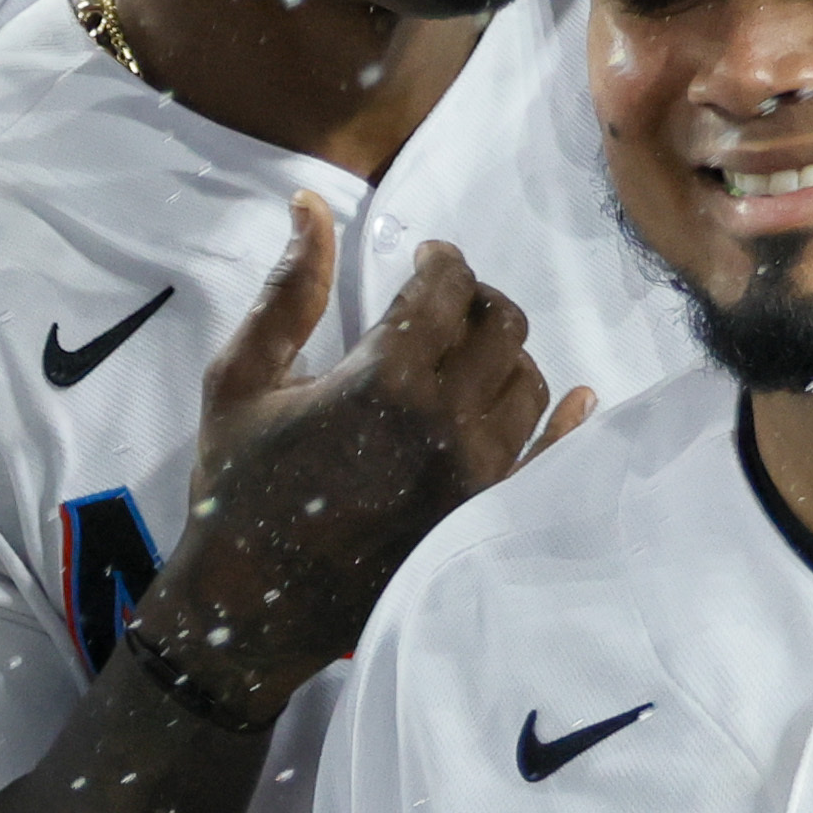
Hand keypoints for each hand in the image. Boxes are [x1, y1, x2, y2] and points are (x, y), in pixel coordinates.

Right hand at [138, 210, 582, 721]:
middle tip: (448, 308)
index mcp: (383, 377)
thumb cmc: (236, 488)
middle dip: (477, 302)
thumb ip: (287, 291)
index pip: (448, 285)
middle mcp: (444, 421)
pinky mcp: (485, 519)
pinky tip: (577, 398)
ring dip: (508, 358)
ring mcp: (475, 476)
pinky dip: (570, 422)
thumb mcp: (240, 380)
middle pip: (503, 326)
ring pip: (532, 385)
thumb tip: (310, 204)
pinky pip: (552, 458)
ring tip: (471, 361)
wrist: (249, 608)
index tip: (426, 261)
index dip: (442, 260)